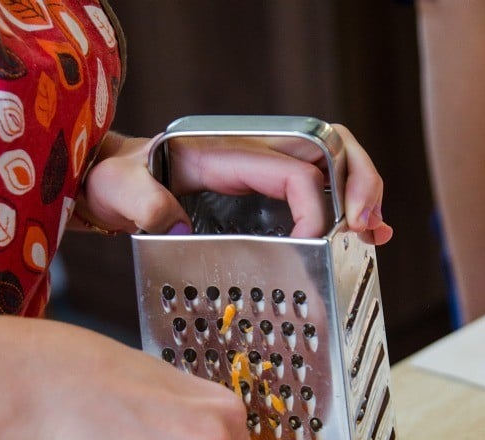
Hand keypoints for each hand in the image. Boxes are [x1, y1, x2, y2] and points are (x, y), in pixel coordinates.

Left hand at [78, 125, 392, 242]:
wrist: (108, 184)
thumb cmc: (115, 182)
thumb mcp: (119, 191)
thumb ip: (144, 207)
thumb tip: (181, 229)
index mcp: (226, 152)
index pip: (292, 169)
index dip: (316, 205)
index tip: (318, 242)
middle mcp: (251, 156)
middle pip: (327, 151)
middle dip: (359, 184)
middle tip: (370, 227)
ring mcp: (258, 174)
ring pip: (329, 170)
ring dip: (359, 197)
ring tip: (376, 233)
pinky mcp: (259, 196)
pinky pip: (312, 193)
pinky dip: (339, 211)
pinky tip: (356, 237)